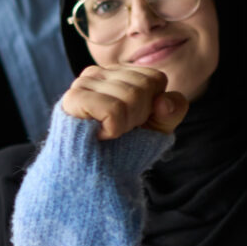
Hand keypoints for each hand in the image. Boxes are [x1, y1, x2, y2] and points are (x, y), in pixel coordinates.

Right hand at [62, 63, 187, 138]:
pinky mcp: (74, 98)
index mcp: (119, 73)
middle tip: (119, 129)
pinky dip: (113, 130)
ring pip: (131, 97)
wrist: (93, 174)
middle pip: (144, 87)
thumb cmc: (125, 145)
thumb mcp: (158, 127)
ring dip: (125, 125)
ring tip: (107, 131)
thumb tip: (164, 102)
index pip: (156, 79)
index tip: (135, 121)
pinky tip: (98, 134)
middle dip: (139, 116)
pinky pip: (114, 110)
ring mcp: (84, 82)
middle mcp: (99, 72)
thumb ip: (172, 110)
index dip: (153, 107)